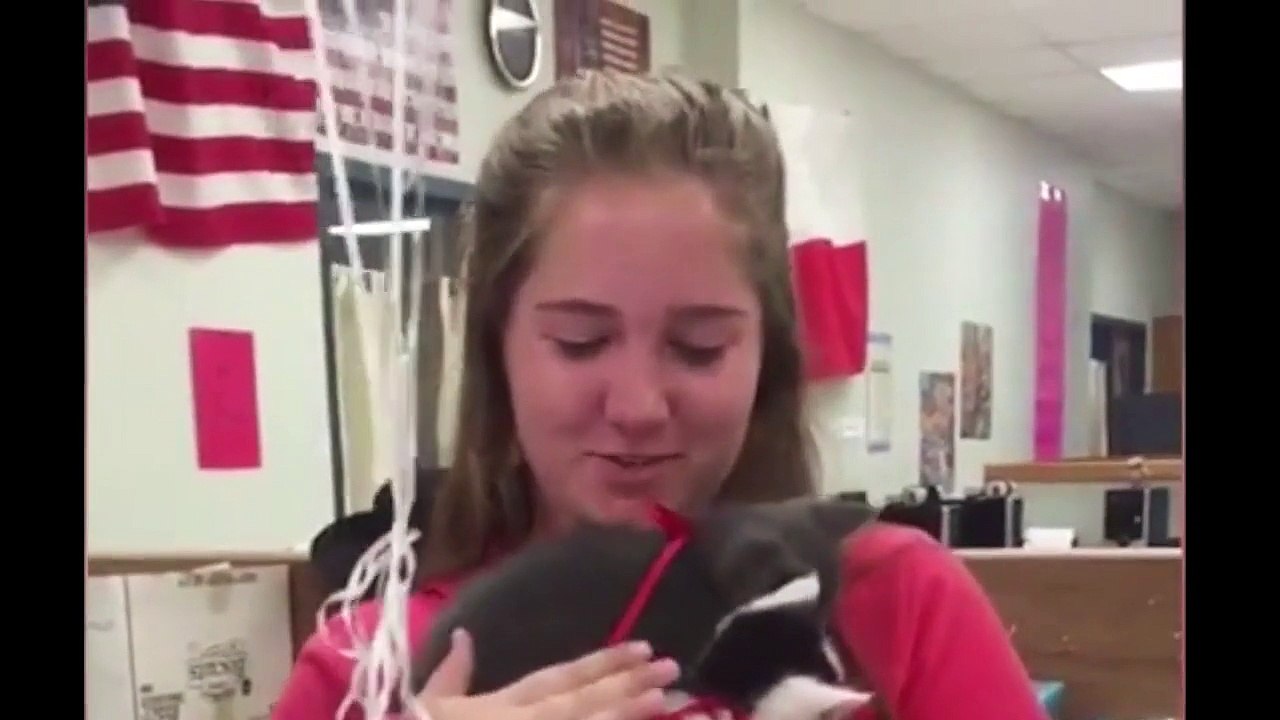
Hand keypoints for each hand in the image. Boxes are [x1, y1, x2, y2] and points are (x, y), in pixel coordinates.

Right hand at [416, 629, 678, 719]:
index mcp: (500, 706)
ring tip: (665, 698)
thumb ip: (450, 674)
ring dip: (625, 714)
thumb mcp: (423, 706)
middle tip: (672, 668)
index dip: (602, 664)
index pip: (560, 679)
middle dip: (628, 685)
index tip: (642, 648)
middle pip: (583, 703)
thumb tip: (465, 636)